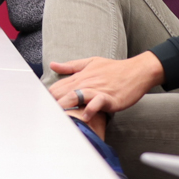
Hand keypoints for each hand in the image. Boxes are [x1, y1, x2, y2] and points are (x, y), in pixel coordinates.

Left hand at [48, 52, 164, 120]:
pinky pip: (97, 102)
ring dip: (65, 105)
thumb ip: (71, 66)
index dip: (47, 97)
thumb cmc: (115, 68)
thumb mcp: (91, 62)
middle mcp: (86, 82)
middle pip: (62, 92)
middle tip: (43, 116)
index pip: (57, 87)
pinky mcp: (109, 97)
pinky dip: (90, 109)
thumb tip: (52, 65)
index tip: (40, 108)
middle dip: (52, 104)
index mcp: (80, 76)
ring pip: (76, 96)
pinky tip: (85, 116)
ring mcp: (97, 89)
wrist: (138, 71)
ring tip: (57, 116)